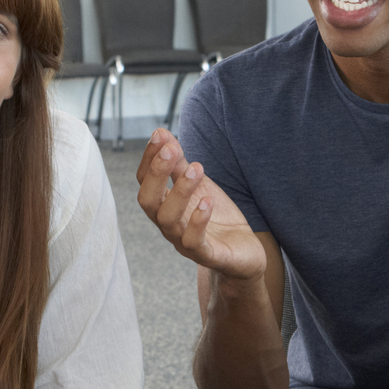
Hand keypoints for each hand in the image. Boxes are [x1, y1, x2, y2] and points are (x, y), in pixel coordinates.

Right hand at [135, 129, 263, 281]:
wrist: (244, 251)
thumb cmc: (217, 218)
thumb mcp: (199, 185)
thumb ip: (179, 164)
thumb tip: (161, 133)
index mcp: (164, 206)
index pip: (144, 182)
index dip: (149, 158)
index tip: (160, 135)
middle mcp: (168, 225)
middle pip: (147, 201)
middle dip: (156, 174)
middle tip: (172, 149)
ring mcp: (184, 242)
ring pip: (169, 220)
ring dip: (180, 191)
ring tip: (197, 168)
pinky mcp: (206, 255)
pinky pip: (194, 242)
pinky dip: (198, 221)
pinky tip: (207, 201)